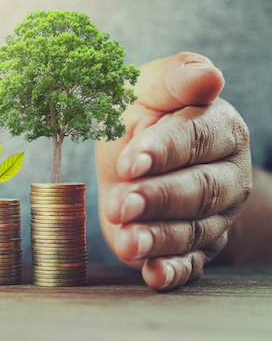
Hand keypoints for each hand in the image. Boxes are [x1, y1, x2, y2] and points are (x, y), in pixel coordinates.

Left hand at [96, 52, 251, 290]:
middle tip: (123, 204)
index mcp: (219, 129)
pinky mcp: (194, 247)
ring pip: (192, 231)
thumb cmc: (141, 117)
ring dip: (159, 238)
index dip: (164, 152)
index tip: (131, 161)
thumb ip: (174, 78)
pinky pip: (190, 264)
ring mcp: (214, 215)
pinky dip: (172, 272)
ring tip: (129, 241)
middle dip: (159, 199)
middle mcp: (225, 175)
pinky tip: (152, 274)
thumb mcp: (147, 88)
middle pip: (199, 191)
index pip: (197, 140)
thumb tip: (209, 76)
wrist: (136, 159)